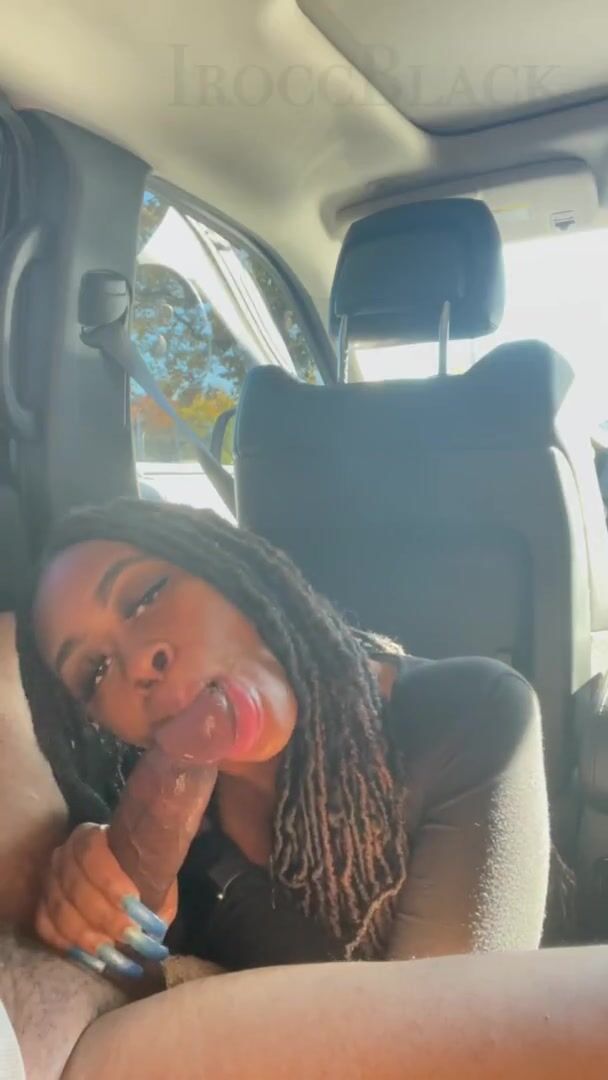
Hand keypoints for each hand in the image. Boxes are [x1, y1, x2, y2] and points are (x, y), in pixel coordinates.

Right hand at [36, 823, 176, 978]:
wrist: (124, 869)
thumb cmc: (141, 871)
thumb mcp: (156, 877)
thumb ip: (156, 896)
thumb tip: (153, 932)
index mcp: (90, 837)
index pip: (91, 853)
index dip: (109, 879)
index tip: (134, 901)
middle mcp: (63, 855)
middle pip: (75, 887)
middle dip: (104, 916)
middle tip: (130, 936)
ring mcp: (49, 881)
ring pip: (59, 910)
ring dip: (86, 935)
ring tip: (112, 953)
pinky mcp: (43, 905)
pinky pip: (45, 926)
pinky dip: (66, 943)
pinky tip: (90, 955)